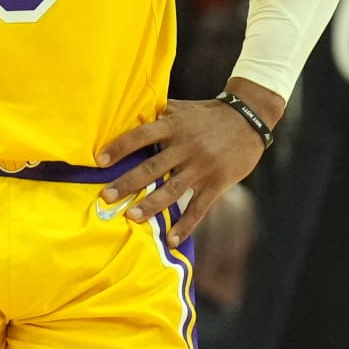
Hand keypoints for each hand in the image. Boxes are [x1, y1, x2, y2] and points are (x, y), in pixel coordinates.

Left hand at [97, 97, 270, 246]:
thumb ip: (158, 114)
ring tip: (132, 217)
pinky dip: (186, 225)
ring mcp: (202, 166)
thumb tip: (128, 115)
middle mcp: (186, 146)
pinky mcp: (217, 182)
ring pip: (172, 190)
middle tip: (106, 196)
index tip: (100, 161)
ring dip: (151, 205)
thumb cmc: (208, 114)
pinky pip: (199, 207)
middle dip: (127, 183)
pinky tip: (172, 240)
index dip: (120, 147)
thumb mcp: (182, 108)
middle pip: (152, 167)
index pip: (141, 136)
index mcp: (174, 126)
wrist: (248, 118)